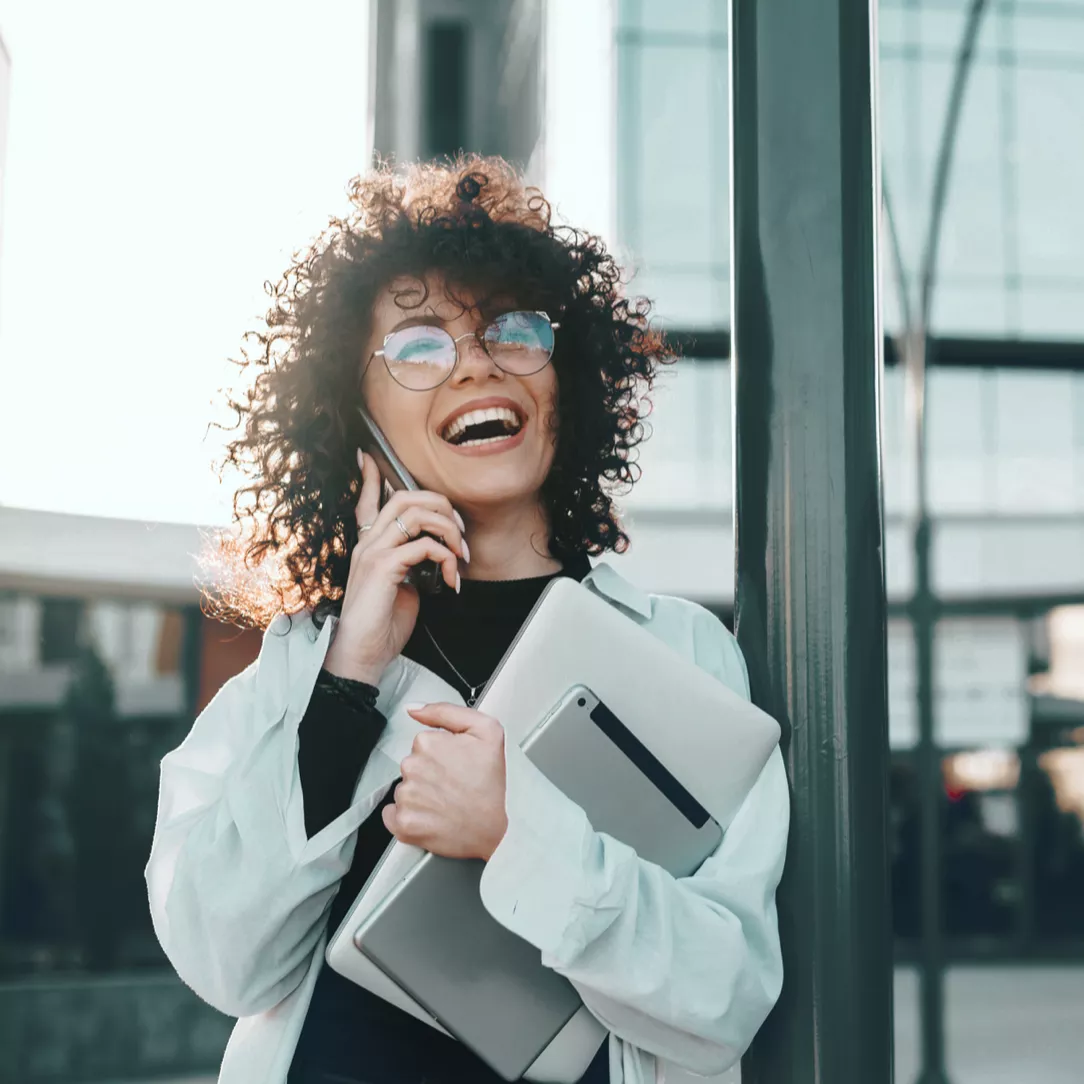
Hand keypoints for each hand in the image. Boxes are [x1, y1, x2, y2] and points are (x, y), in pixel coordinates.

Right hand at [322, 450, 467, 683]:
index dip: (371, 478)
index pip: (367, 503)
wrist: (362, 655)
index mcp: (369, 547)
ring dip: (449, 529)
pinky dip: (446, 558)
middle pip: (404, 498)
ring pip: (415, 514)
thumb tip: (436, 555)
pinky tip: (451, 579)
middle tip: (460, 532)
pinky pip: (423, 545)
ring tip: (462, 555)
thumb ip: (413, 564)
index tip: (370, 456)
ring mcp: (373, 553)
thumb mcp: (403, 588)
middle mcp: (368, 544)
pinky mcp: (383, 567)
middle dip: (441, 505)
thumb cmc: (383, 626)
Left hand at [383, 703, 508, 860]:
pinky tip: (430, 816)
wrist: (494, 829)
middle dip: (430, 773)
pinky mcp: (402, 823)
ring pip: (404, 789)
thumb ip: (446, 711)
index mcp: (428, 742)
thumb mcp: (487, 731)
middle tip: (454, 785)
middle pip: (412, 765)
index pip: (423, 743)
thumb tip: (414, 709)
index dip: (442, 754)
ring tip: (446, 802)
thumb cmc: (491, 784)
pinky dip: (407, 816)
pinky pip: (392, 814)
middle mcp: (412, 767)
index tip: (457, 765)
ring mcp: (406, 796)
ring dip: (420, 795)